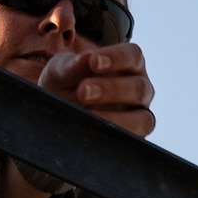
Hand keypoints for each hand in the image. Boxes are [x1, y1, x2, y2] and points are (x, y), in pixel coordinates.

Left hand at [38, 45, 156, 138]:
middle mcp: (139, 89)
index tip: (94, 61)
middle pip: (139, 87)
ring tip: (90, 116)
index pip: (133, 55)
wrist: (54, 111)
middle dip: (111, 89)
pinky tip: (92, 133)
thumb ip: (73, 65)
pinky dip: (114, 138)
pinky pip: (132, 142)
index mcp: (128, 64)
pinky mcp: (131, 139)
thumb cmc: (64, 83)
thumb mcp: (61, 70)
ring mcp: (138, 116)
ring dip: (117, 119)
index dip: (117, 57)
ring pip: (143, 118)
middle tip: (83, 90)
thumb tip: (86, 57)